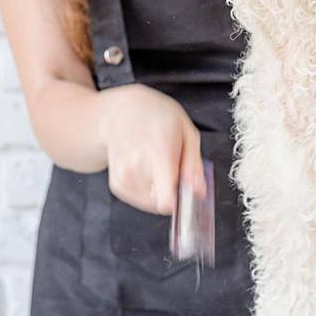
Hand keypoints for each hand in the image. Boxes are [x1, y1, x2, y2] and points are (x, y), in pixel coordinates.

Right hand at [97, 83, 206, 214]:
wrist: (121, 112)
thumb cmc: (157, 117)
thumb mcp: (187, 131)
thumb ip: (195, 165)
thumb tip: (198, 192)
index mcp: (158, 152)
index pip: (165, 199)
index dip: (180, 202)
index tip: (185, 192)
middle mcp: (136, 166)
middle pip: (163, 202)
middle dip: (173, 189)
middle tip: (171, 166)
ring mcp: (123, 176)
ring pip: (153, 203)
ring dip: (159, 190)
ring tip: (156, 163)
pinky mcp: (117, 184)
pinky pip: (140, 201)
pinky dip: (147, 191)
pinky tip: (146, 169)